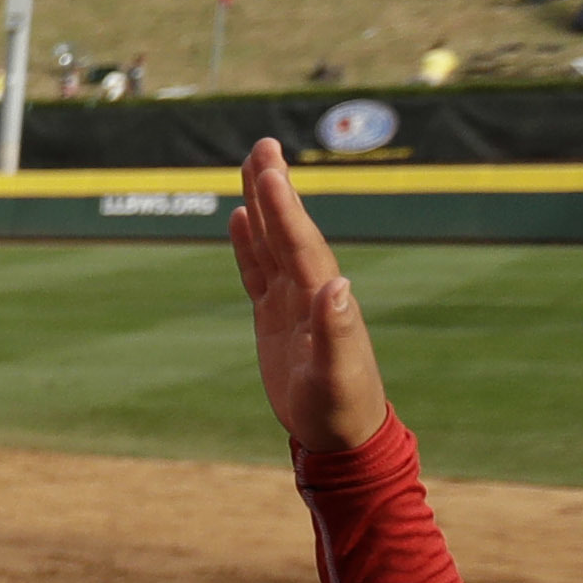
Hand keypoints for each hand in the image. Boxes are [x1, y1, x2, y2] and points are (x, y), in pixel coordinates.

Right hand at [227, 138, 389, 454]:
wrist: (342, 435)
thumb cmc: (342, 409)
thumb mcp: (338, 376)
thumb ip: (336, 331)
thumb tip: (335, 285)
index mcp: (323, 300)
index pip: (300, 245)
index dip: (284, 209)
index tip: (271, 171)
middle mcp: (311, 291)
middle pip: (288, 230)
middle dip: (275, 189)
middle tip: (263, 146)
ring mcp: (293, 302)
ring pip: (273, 242)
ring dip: (262, 205)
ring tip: (253, 167)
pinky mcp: (276, 317)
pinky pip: (259, 270)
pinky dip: (250, 243)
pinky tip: (240, 218)